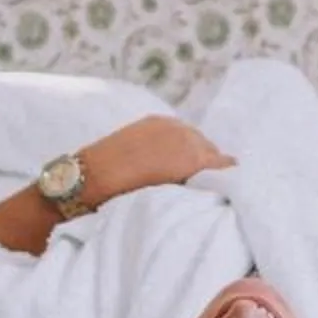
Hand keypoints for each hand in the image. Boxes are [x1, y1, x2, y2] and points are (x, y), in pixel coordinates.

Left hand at [82, 116, 233, 204]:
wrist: (90, 178)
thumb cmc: (129, 197)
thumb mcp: (169, 197)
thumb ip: (194, 189)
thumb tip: (211, 188)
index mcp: (194, 158)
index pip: (226, 164)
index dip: (223, 180)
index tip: (219, 192)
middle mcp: (187, 136)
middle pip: (212, 150)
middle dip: (207, 166)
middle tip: (196, 184)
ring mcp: (170, 124)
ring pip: (196, 138)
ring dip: (193, 152)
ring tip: (179, 170)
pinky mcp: (154, 119)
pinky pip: (178, 129)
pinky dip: (178, 141)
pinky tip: (166, 154)